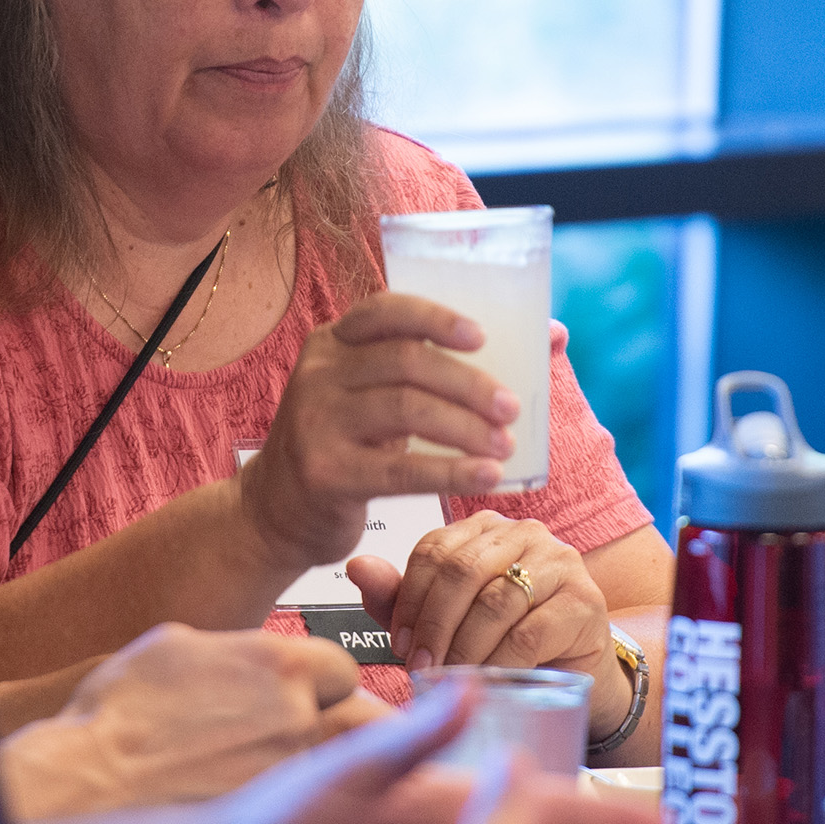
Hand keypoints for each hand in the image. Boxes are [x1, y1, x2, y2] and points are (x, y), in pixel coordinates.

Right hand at [0, 625, 373, 819]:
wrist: (88, 785)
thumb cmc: (120, 716)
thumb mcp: (176, 647)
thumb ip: (236, 650)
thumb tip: (254, 655)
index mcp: (280, 663)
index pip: (340, 668)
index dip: (321, 685)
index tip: (305, 696)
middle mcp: (300, 716)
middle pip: (359, 722)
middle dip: (341, 732)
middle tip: (318, 743)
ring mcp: (293, 774)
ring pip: (335, 773)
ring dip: (318, 774)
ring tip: (275, 783)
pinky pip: (308, 815)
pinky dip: (296, 816)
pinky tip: (263, 817)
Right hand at [239, 294, 516, 568]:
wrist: (275, 512)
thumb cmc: (346, 446)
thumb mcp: (369, 397)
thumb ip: (433, 368)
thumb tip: (549, 336)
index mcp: (331, 344)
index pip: (384, 311)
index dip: (435, 318)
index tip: (480, 337)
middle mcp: (317, 374)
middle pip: (405, 362)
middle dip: (467, 384)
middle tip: (510, 407)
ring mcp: (316, 422)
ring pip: (406, 410)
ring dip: (465, 426)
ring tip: (503, 444)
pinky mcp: (325, 473)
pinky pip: (400, 469)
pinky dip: (451, 471)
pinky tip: (488, 476)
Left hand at [350, 512, 623, 725]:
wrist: (571, 673)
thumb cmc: (502, 641)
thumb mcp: (442, 620)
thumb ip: (399, 596)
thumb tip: (356, 566)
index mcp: (485, 528)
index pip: (434, 550)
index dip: (409, 600)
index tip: (398, 643)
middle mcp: (525, 533)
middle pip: (462, 571)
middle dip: (433, 625)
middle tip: (420, 665)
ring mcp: (561, 563)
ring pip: (495, 603)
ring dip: (464, 648)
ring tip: (450, 677)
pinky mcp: (585, 602)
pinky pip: (528, 634)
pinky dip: (498, 663)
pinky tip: (486, 681)